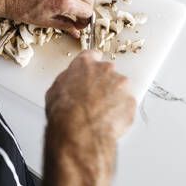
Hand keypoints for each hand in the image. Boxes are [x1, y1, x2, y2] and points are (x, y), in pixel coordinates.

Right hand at [43, 50, 135, 185]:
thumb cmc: (65, 112)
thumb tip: (69, 85)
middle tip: (94, 100)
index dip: (92, 62)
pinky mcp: (131, 102)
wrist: (79, 130)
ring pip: (119, 90)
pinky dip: (120, 113)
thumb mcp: (55, 91)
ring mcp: (121, 85)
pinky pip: (126, 106)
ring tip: (100, 114)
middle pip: (107, 74)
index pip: (91, 55)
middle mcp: (105, 70)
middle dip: (103, 85)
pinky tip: (107, 122)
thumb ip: (67, 81)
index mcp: (84, 64)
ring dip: (113, 99)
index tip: (94, 67)